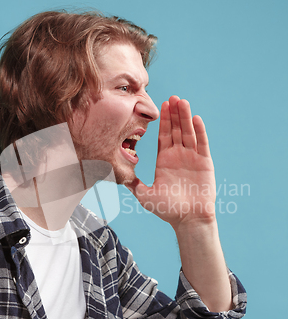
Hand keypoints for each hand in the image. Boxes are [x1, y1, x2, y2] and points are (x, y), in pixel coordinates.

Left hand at [127, 96, 215, 229]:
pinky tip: (195, 118)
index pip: (164, 136)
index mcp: (165, 161)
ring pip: (188, 133)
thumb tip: (114, 176)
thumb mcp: (144, 195)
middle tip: (171, 97)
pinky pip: (202, 144)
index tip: (160, 105)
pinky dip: (199, 131)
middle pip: (176, 130)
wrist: (188, 220)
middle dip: (174, 114)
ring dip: (185, 117)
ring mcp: (192, 158)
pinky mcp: (205, 163)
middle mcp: (178, 156)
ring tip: (182, 102)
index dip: (163, 121)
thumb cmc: (167, 210)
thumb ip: (132, 184)